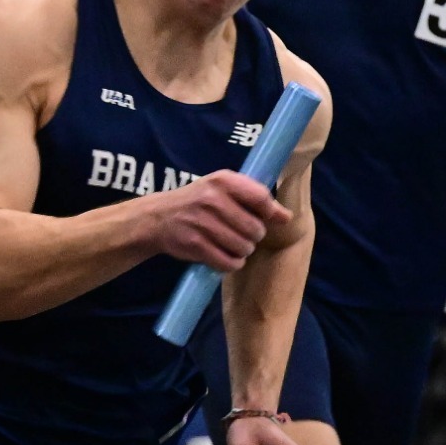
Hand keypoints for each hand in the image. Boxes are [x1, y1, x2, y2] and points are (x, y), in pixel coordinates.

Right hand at [151, 171, 289, 272]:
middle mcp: (213, 199)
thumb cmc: (198, 202)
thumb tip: (286, 217)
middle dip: (253, 236)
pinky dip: (231, 263)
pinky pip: (228, 262)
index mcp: (223, 180)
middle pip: (255, 229)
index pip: (261, 198)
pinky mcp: (195, 245)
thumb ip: (255, 199)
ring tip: (232, 244)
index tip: (270, 219)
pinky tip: (224, 256)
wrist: (158, 218)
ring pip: (244, 248)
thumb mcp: (222, 189)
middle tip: (242, 234)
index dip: (270, 213)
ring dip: (242, 251)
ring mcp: (203, 223)